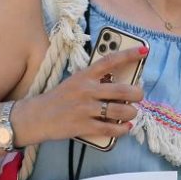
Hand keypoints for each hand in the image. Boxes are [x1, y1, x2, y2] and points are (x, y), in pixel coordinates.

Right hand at [15, 46, 146, 146]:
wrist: (37, 116)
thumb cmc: (59, 98)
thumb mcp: (74, 82)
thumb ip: (94, 81)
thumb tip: (119, 84)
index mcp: (85, 75)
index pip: (110, 61)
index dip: (129, 54)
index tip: (143, 50)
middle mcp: (87, 90)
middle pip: (122, 90)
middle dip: (137, 94)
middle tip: (139, 95)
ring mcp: (86, 109)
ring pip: (121, 110)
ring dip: (131, 113)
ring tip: (131, 113)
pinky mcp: (84, 126)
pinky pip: (111, 128)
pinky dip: (122, 129)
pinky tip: (125, 127)